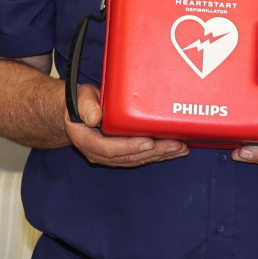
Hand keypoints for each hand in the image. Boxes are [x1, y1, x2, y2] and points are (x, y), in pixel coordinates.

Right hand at [66, 81, 188, 168]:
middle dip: (154, 152)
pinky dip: (157, 154)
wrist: (76, 112)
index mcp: (87, 141)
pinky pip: (140, 157)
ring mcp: (111, 155)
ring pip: (137, 159)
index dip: (130, 147)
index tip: (149, 142)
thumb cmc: (80, 103)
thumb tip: (94, 117)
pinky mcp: (121, 153)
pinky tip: (173, 150)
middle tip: (175, 145)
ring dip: (160, 155)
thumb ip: (86, 106)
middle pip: (129, 157)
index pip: (109, 148)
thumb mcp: (80, 99)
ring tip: (180, 148)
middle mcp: (99, 153)